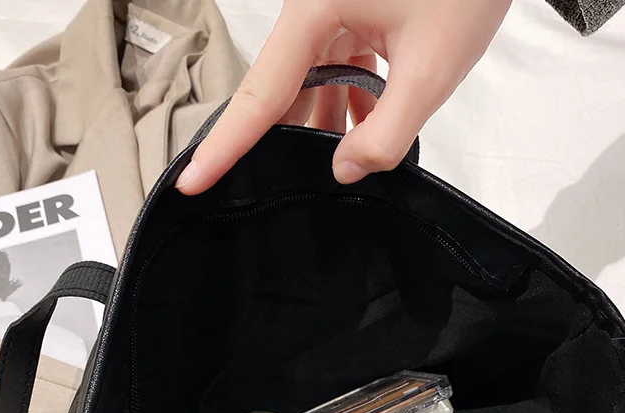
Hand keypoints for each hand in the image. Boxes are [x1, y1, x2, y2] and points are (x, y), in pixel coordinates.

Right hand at [177, 0, 512, 193]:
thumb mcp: (432, 70)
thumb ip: (386, 134)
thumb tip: (343, 171)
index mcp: (316, 8)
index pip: (261, 93)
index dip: (227, 145)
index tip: (192, 182)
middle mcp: (312, 6)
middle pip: (281, 88)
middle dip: (292, 137)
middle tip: (289, 184)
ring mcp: (330, 7)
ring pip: (310, 81)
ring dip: (329, 121)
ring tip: (358, 150)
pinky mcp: (351, 10)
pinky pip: (336, 65)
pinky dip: (352, 99)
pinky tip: (374, 123)